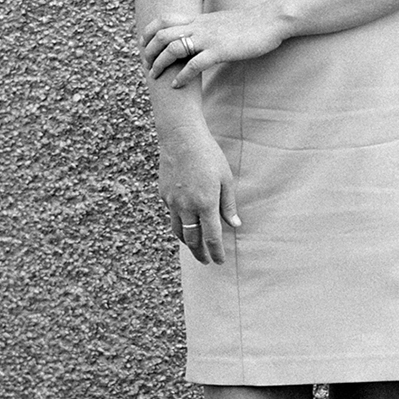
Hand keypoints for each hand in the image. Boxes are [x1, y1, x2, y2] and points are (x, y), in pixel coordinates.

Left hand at [137, 7, 289, 85]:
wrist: (270, 21)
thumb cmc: (249, 24)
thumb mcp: (221, 22)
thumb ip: (206, 27)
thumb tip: (196, 35)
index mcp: (198, 19)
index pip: (164, 19)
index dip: (149, 31)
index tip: (143, 44)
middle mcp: (199, 27)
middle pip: (162, 34)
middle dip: (149, 50)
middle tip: (146, 65)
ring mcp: (208, 38)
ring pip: (173, 48)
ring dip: (160, 63)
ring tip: (155, 76)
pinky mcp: (220, 51)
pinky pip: (194, 65)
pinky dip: (182, 76)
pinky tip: (176, 85)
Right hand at [157, 129, 241, 264]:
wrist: (180, 137)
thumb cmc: (208, 155)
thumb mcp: (225, 179)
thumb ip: (229, 204)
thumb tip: (235, 225)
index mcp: (206, 204)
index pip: (211, 237)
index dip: (216, 252)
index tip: (219, 261)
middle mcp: (186, 207)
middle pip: (192, 240)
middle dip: (199, 253)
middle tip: (206, 261)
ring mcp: (172, 201)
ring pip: (178, 231)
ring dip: (187, 242)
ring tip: (194, 247)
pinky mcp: (163, 194)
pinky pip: (171, 214)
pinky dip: (179, 222)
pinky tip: (185, 221)